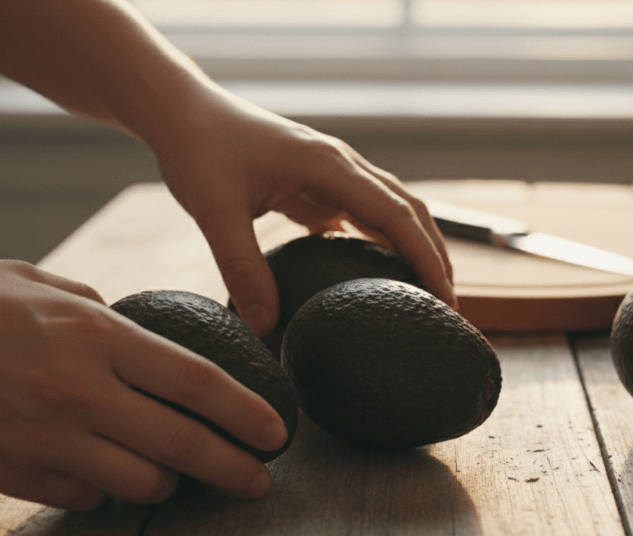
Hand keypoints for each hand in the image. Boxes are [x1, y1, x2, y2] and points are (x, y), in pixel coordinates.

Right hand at [0, 259, 287, 509]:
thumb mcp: (40, 281)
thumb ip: (99, 309)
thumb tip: (134, 334)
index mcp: (94, 336)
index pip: (195, 381)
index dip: (244, 412)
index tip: (276, 431)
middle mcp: (79, 393)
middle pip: (181, 446)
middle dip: (233, 468)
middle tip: (261, 482)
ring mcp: (44, 440)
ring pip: (139, 484)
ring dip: (169, 483)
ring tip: (181, 474)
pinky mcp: (12, 475)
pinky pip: (85, 498)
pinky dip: (108, 491)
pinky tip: (111, 476)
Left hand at [148, 86, 455, 335]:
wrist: (183, 112)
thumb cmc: (199, 150)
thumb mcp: (214, 210)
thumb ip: (240, 266)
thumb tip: (264, 327)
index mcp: (329, 166)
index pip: (395, 213)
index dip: (425, 255)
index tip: (445, 296)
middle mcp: (341, 165)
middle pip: (408, 210)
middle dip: (435, 255)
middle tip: (449, 308)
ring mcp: (333, 172)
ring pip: (391, 210)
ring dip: (414, 248)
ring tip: (427, 294)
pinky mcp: (318, 183)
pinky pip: (363, 214)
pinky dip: (382, 242)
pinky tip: (381, 274)